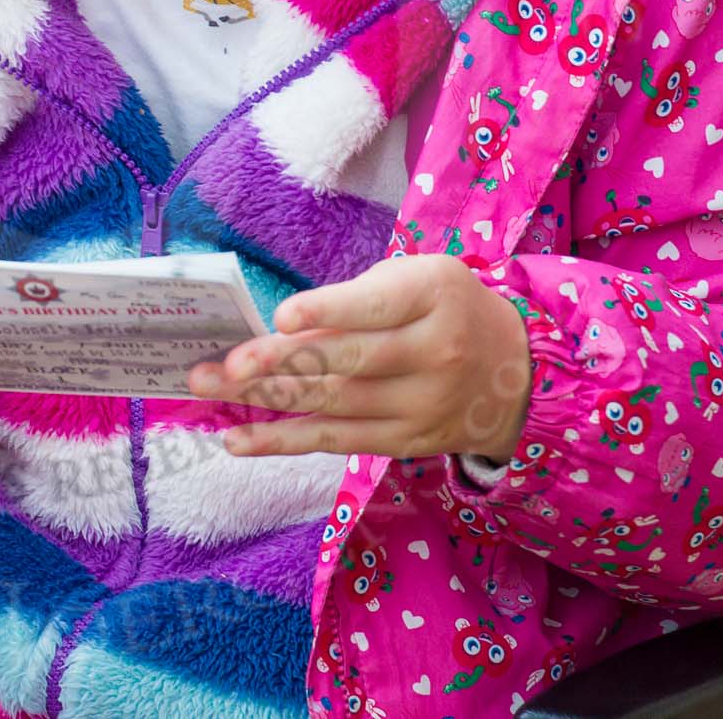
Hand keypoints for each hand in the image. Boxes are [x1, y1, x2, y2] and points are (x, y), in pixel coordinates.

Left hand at [186, 253, 531, 461]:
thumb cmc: (444, 309)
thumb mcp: (417, 280)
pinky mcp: (406, 441)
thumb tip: (277, 328)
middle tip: (220, 366)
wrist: (515, 373)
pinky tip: (237, 439)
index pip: (376, 307)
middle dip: (278, 363)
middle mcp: (434, 352)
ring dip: (264, 399)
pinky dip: (282, 440)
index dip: (327, 311)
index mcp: (435, 296)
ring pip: (332, 404)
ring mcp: (421, 404)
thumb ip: (357, 298)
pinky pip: (335, 442)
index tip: (279, 318)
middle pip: (347, 361)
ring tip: (207, 390)